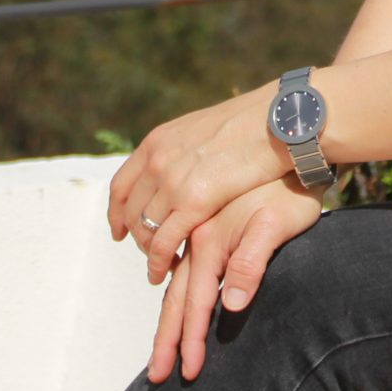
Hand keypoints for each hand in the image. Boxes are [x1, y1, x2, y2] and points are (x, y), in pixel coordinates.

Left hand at [106, 87, 283, 283]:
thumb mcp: (201, 130)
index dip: (116, 213)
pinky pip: (164, 241)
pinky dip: (160, 260)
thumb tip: (177, 163)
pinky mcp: (194, 202)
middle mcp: (157, 161)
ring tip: (159, 269)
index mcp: (156, 142)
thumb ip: (181, 150)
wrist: (275, 122)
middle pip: (131, 212)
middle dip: (136, 237)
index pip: (121, 186)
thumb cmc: (249, 125)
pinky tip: (170, 268)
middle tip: (148, 254)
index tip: (119, 231)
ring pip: (145, 229)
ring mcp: (173, 181)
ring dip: (149, 254)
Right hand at [148, 177, 322, 383]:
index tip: (188, 372)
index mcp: (210, 241)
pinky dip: (167, 282)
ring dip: (164, 317)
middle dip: (166, 339)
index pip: (196, 303)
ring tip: (159, 348)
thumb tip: (231, 304)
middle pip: (174, 297)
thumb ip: (252, 261)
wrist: (288, 144)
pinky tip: (169, 295)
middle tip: (156, 376)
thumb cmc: (290, 190)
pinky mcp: (204, 220)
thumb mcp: (278, 225)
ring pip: (170, 279)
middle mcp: (196, 236)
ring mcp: (197, 228)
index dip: (191, 339)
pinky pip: (175, 257)